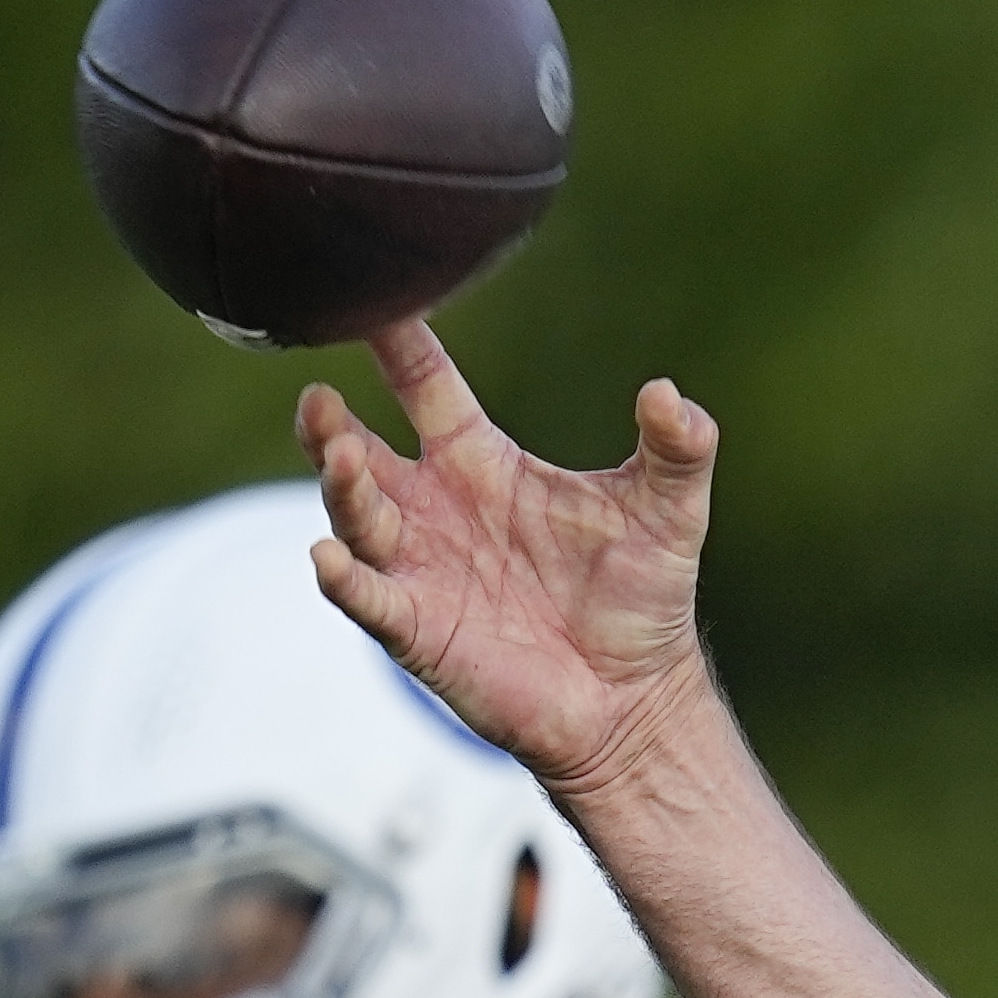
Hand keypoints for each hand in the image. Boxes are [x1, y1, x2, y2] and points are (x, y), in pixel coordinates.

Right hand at [296, 322, 720, 801]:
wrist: (636, 699)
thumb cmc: (642, 598)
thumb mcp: (670, 511)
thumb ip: (678, 448)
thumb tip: (671, 394)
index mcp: (481, 461)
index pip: (424, 386)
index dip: (397, 343)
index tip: (369, 298)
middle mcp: (435, 507)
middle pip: (361, 451)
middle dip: (333, 425)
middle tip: (319, 395)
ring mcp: (420, 568)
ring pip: (356, 516)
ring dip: (339, 486)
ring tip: (338, 454)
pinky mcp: (419, 631)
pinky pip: (369, 600)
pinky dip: (345, 580)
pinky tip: (328, 557)